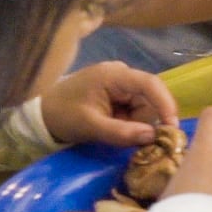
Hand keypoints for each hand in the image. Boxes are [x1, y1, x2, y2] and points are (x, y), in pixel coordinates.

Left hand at [41, 61, 177, 145]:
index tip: (171, 127)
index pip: (149, 84)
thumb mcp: (90, 127)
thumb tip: (153, 137)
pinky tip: (112, 125)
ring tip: (111, 130)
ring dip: (134, 122)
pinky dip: (128, 120)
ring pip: (144, 105)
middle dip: (142, 120)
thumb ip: (121, 132)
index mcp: (114, 75)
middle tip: (128, 138)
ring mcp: (121, 81)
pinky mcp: (118, 91)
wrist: (40, 115)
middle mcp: (122, 73)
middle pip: (149, 98)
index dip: (165, 104)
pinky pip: (135, 107)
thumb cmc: (62, 116)